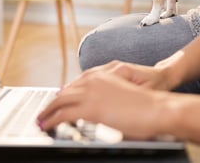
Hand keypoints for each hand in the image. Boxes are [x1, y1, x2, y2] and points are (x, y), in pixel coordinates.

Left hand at [37, 63, 172, 139]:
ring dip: (48, 110)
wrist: (158, 108)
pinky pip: (63, 113)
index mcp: (105, 74)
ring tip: (41, 119)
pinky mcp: (90, 108)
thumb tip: (104, 110)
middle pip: (66, 90)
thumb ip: (110, 98)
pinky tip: (47, 124)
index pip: (78, 82)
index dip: (66, 92)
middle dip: (53, 101)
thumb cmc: (148, 105)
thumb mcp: (125, 95)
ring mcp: (92, 92)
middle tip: (44, 111)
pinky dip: (52, 119)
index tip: (58, 100)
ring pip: (61, 100)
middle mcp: (96, 79)